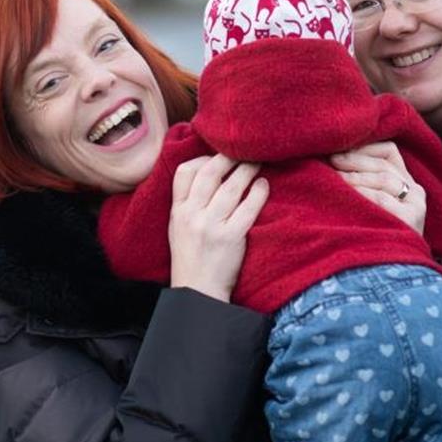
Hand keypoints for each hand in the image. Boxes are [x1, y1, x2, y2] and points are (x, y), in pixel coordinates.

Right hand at [168, 154, 269, 301]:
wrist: (198, 291)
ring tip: (258, 162)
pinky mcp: (231, 237)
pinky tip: (263, 185)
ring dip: (246, 170)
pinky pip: (247, 208)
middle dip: (228, 157)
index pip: (185, 172)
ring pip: (231, 187)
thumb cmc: (191, 257)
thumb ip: (188, 202)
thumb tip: (208, 174)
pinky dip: (257, 193)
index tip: (218, 156)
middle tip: (243, 149)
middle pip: (210, 174)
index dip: (204, 158)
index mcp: (178, 211)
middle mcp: (192, 215)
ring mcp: (211, 226)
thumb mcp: (178, 227)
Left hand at [331, 141, 425, 235]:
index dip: (363, 147)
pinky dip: (360, 193)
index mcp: (407, 183)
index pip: (388, 152)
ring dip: (353, 175)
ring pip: (382, 178)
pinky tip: (344, 194)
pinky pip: (380, 198)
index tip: (338, 147)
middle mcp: (415, 191)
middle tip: (330, 159)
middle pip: (382, 164)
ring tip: (332, 175)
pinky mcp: (410, 220)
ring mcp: (415, 206)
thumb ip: (363, 182)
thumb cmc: (372, 235)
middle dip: (353, 159)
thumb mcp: (370, 205)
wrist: (391, 274)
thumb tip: (331, 157)